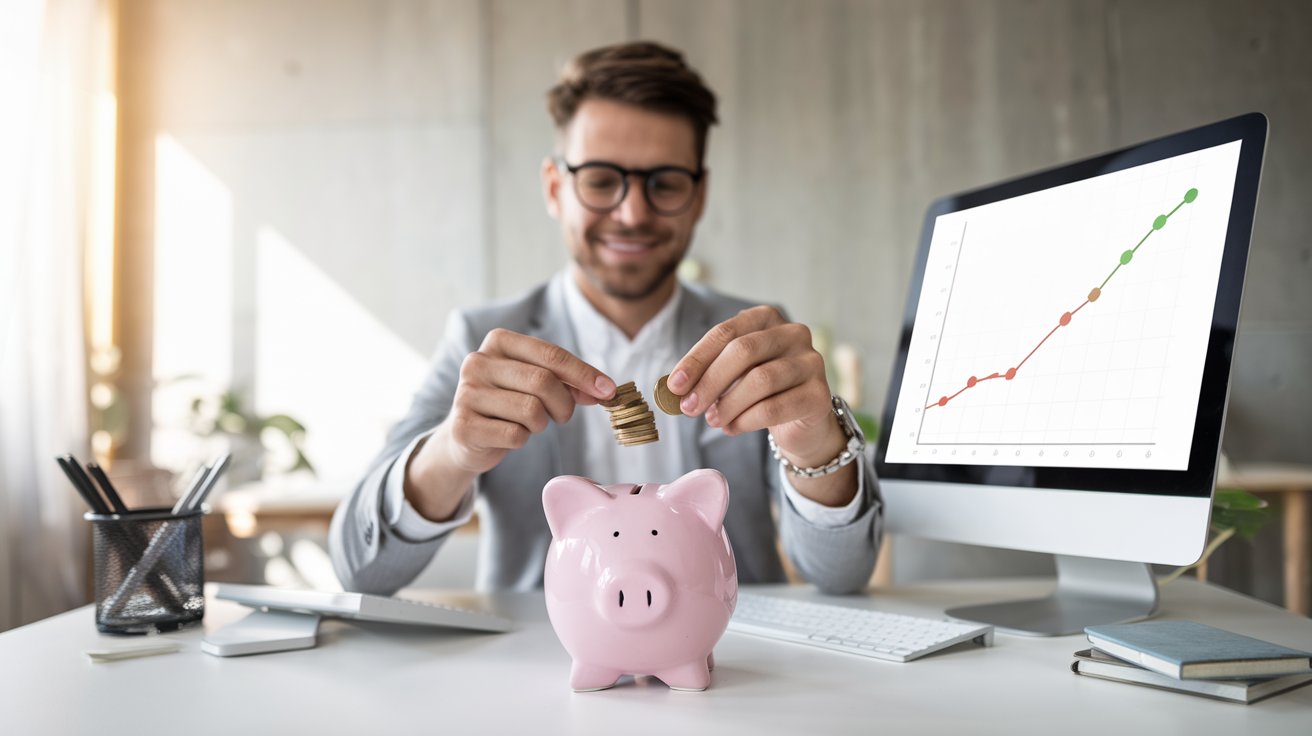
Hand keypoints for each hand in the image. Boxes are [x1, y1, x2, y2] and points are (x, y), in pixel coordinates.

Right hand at [406, 329, 614, 521]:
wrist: (466, 437)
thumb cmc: (508, 404)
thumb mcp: (537, 384)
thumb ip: (569, 382)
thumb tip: (605, 391)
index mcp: (499, 341)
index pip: (551, 354)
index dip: (584, 374)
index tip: (609, 392)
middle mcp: (478, 362)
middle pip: (543, 381)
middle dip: (564, 404)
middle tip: (563, 416)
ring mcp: (467, 393)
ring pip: (531, 410)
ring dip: (541, 423)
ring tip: (529, 423)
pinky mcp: (464, 426)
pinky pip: (515, 435)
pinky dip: (522, 439)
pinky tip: (509, 435)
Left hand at [666, 306, 842, 467]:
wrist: (801, 422)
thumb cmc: (760, 392)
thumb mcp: (732, 375)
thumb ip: (707, 374)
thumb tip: (675, 388)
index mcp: (767, 318)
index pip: (726, 332)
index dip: (697, 359)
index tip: (675, 385)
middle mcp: (794, 333)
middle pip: (744, 351)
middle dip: (710, 381)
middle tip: (688, 408)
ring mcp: (811, 362)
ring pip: (760, 380)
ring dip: (727, 404)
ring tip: (712, 420)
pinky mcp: (819, 395)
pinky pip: (774, 408)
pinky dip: (746, 420)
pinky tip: (732, 428)